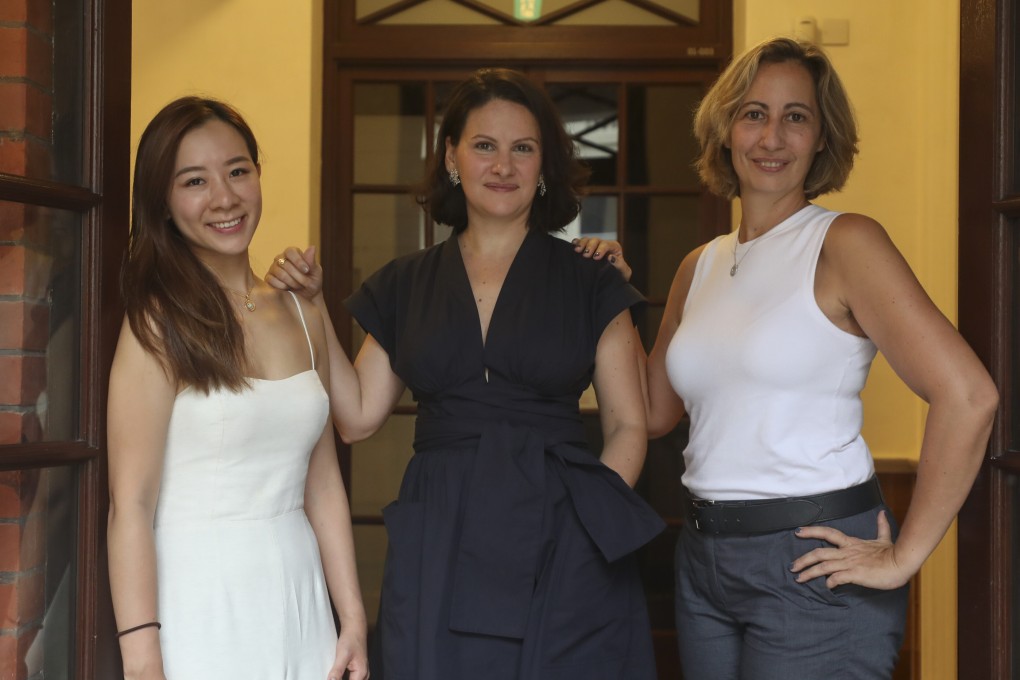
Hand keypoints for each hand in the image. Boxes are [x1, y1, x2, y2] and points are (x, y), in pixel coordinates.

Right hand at [265, 246, 322, 299]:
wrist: (306, 298)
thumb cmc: (312, 283)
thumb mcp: (315, 273)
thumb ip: (312, 262)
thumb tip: (312, 247)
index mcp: (293, 254)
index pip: (290, 251)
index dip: (298, 261)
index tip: (307, 270)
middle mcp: (280, 258)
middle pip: (285, 263)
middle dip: (298, 275)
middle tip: (306, 283)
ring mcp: (273, 268)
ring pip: (279, 272)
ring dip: (292, 282)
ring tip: (298, 286)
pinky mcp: (269, 278)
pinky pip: (272, 280)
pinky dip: (283, 287)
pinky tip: (289, 289)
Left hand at [327, 629, 368, 679]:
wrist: (354, 629)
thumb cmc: (351, 639)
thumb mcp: (342, 655)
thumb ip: (337, 671)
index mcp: (361, 673)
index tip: (332, 678)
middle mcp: (364, 675)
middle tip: (333, 676)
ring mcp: (361, 673)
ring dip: (342, 679)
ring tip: (334, 675)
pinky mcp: (357, 670)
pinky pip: (351, 679)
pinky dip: (343, 678)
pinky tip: (336, 676)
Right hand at [571, 237, 631, 281]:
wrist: (612, 282)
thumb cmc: (619, 276)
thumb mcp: (623, 272)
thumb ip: (619, 264)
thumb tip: (611, 257)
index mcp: (614, 247)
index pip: (607, 244)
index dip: (601, 249)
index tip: (596, 257)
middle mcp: (604, 245)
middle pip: (596, 240)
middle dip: (590, 246)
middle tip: (585, 255)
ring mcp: (594, 247)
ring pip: (587, 240)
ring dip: (581, 244)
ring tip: (577, 250)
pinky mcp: (586, 250)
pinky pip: (580, 243)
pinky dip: (576, 242)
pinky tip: (573, 245)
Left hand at [790, 511, 911, 590]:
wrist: (903, 562)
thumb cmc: (893, 553)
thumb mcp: (884, 538)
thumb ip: (881, 527)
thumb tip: (881, 513)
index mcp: (851, 543)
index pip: (827, 533)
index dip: (811, 531)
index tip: (797, 532)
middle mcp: (847, 552)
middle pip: (819, 552)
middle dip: (803, 560)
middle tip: (792, 567)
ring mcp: (850, 563)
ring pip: (823, 566)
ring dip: (809, 573)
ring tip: (799, 579)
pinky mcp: (855, 574)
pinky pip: (837, 578)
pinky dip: (829, 582)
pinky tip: (826, 586)